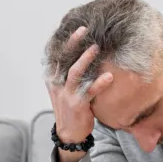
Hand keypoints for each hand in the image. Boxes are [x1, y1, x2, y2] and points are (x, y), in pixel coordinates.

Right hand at [45, 26, 113, 143]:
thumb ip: (68, 73)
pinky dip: (99, 83)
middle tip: (85, 29)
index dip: (66, 41)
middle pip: (63, 59)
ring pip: (74, 73)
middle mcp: (57, 84)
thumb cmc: (70, 106)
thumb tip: (81, 53)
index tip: (77, 28)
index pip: (57, 55)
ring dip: (85, 59)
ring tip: (96, 47)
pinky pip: (89, 91)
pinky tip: (109, 76)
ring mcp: (66, 95)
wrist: (69, 133)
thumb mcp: (65, 88)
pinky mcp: (77, 105)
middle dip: (73, 43)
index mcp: (53, 78)